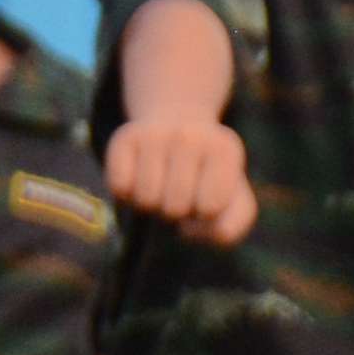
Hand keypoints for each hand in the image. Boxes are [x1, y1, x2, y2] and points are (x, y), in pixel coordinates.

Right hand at [103, 115, 256, 246]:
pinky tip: (139, 179)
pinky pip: (119, 188)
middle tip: (178, 193)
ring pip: (146, 199)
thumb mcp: (234, 200)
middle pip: (175, 207)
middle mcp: (190, 136)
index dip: (203, 215)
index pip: (210, 209)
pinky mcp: (124, 138)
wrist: (177, 124)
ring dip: (151, 205)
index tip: (205, 197)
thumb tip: (188, 231)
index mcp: (225, 150)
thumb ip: (229, 228)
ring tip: (160, 187)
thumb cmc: (206, 174)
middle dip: (175, 211)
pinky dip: (127, 195)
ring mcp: (154, 134)